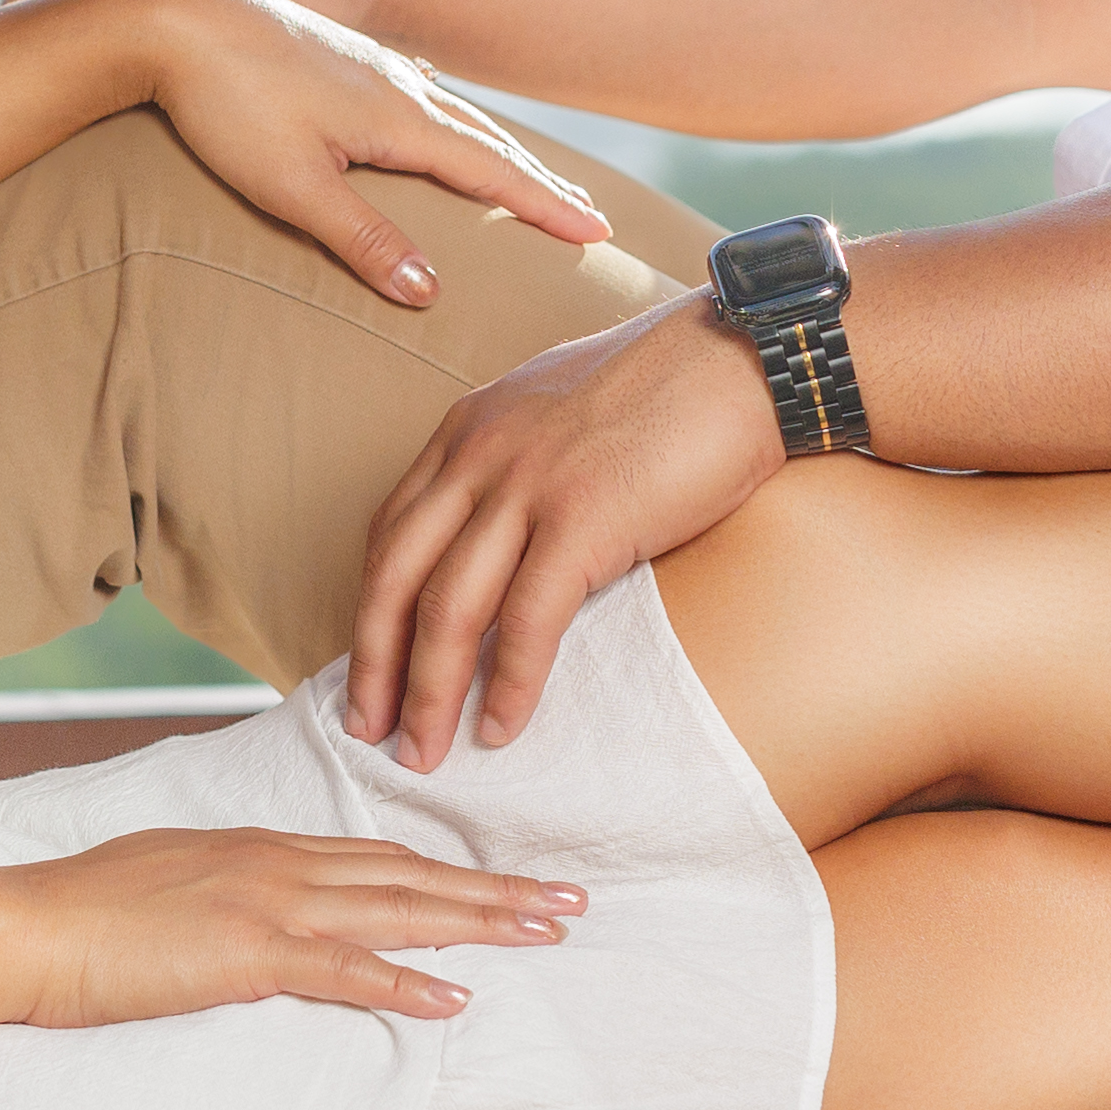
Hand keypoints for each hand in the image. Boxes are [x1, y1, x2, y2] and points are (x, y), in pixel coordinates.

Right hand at [15, 828, 581, 1028]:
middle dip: (496, 890)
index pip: (375, 857)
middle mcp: (276, 863)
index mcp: (258, 849)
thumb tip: (243, 910)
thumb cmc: (78, 914)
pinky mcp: (249, 952)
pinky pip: (346, 970)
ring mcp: (267, 903)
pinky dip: (406, 983)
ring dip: (481, 922)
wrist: (25, 929)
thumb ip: (219, 890)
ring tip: (547, 933)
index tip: (503, 883)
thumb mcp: (163, 881)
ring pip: (399, 908)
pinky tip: (455, 998)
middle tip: (569, 901)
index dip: (446, 872)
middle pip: (410, 874)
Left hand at [99, 0, 607, 306]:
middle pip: (488, 141)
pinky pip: (418, 91)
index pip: (493, 173)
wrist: (171, 12)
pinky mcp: (337, 54)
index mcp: (399, 118)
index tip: (598, 235)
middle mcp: (398, 85)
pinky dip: (449, 116)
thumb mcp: (292, 185)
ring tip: (531, 174)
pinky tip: (439, 106)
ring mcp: (369, 65)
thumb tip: (430, 292)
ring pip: (454, 113)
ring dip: (501, 149)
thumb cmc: (226, 103)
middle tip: (592, 215)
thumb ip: (362, 238)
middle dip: (542, 182)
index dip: (547, 207)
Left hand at [351, 297, 784, 769]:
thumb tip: (515, 533)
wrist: (744, 355)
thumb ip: (523, 465)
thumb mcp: (564, 415)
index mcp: (469, 429)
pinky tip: (500, 727)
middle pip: (395, 576)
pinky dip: (509, 683)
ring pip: (447, 607)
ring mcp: (528, 485)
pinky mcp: (584, 517)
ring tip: (421, 754)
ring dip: (428, 692)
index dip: (370, 609)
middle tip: (366, 730)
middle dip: (374, 665)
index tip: (369, 669)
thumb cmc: (673, 389)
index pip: (391, 532)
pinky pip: (528, 619)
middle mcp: (481, 454)